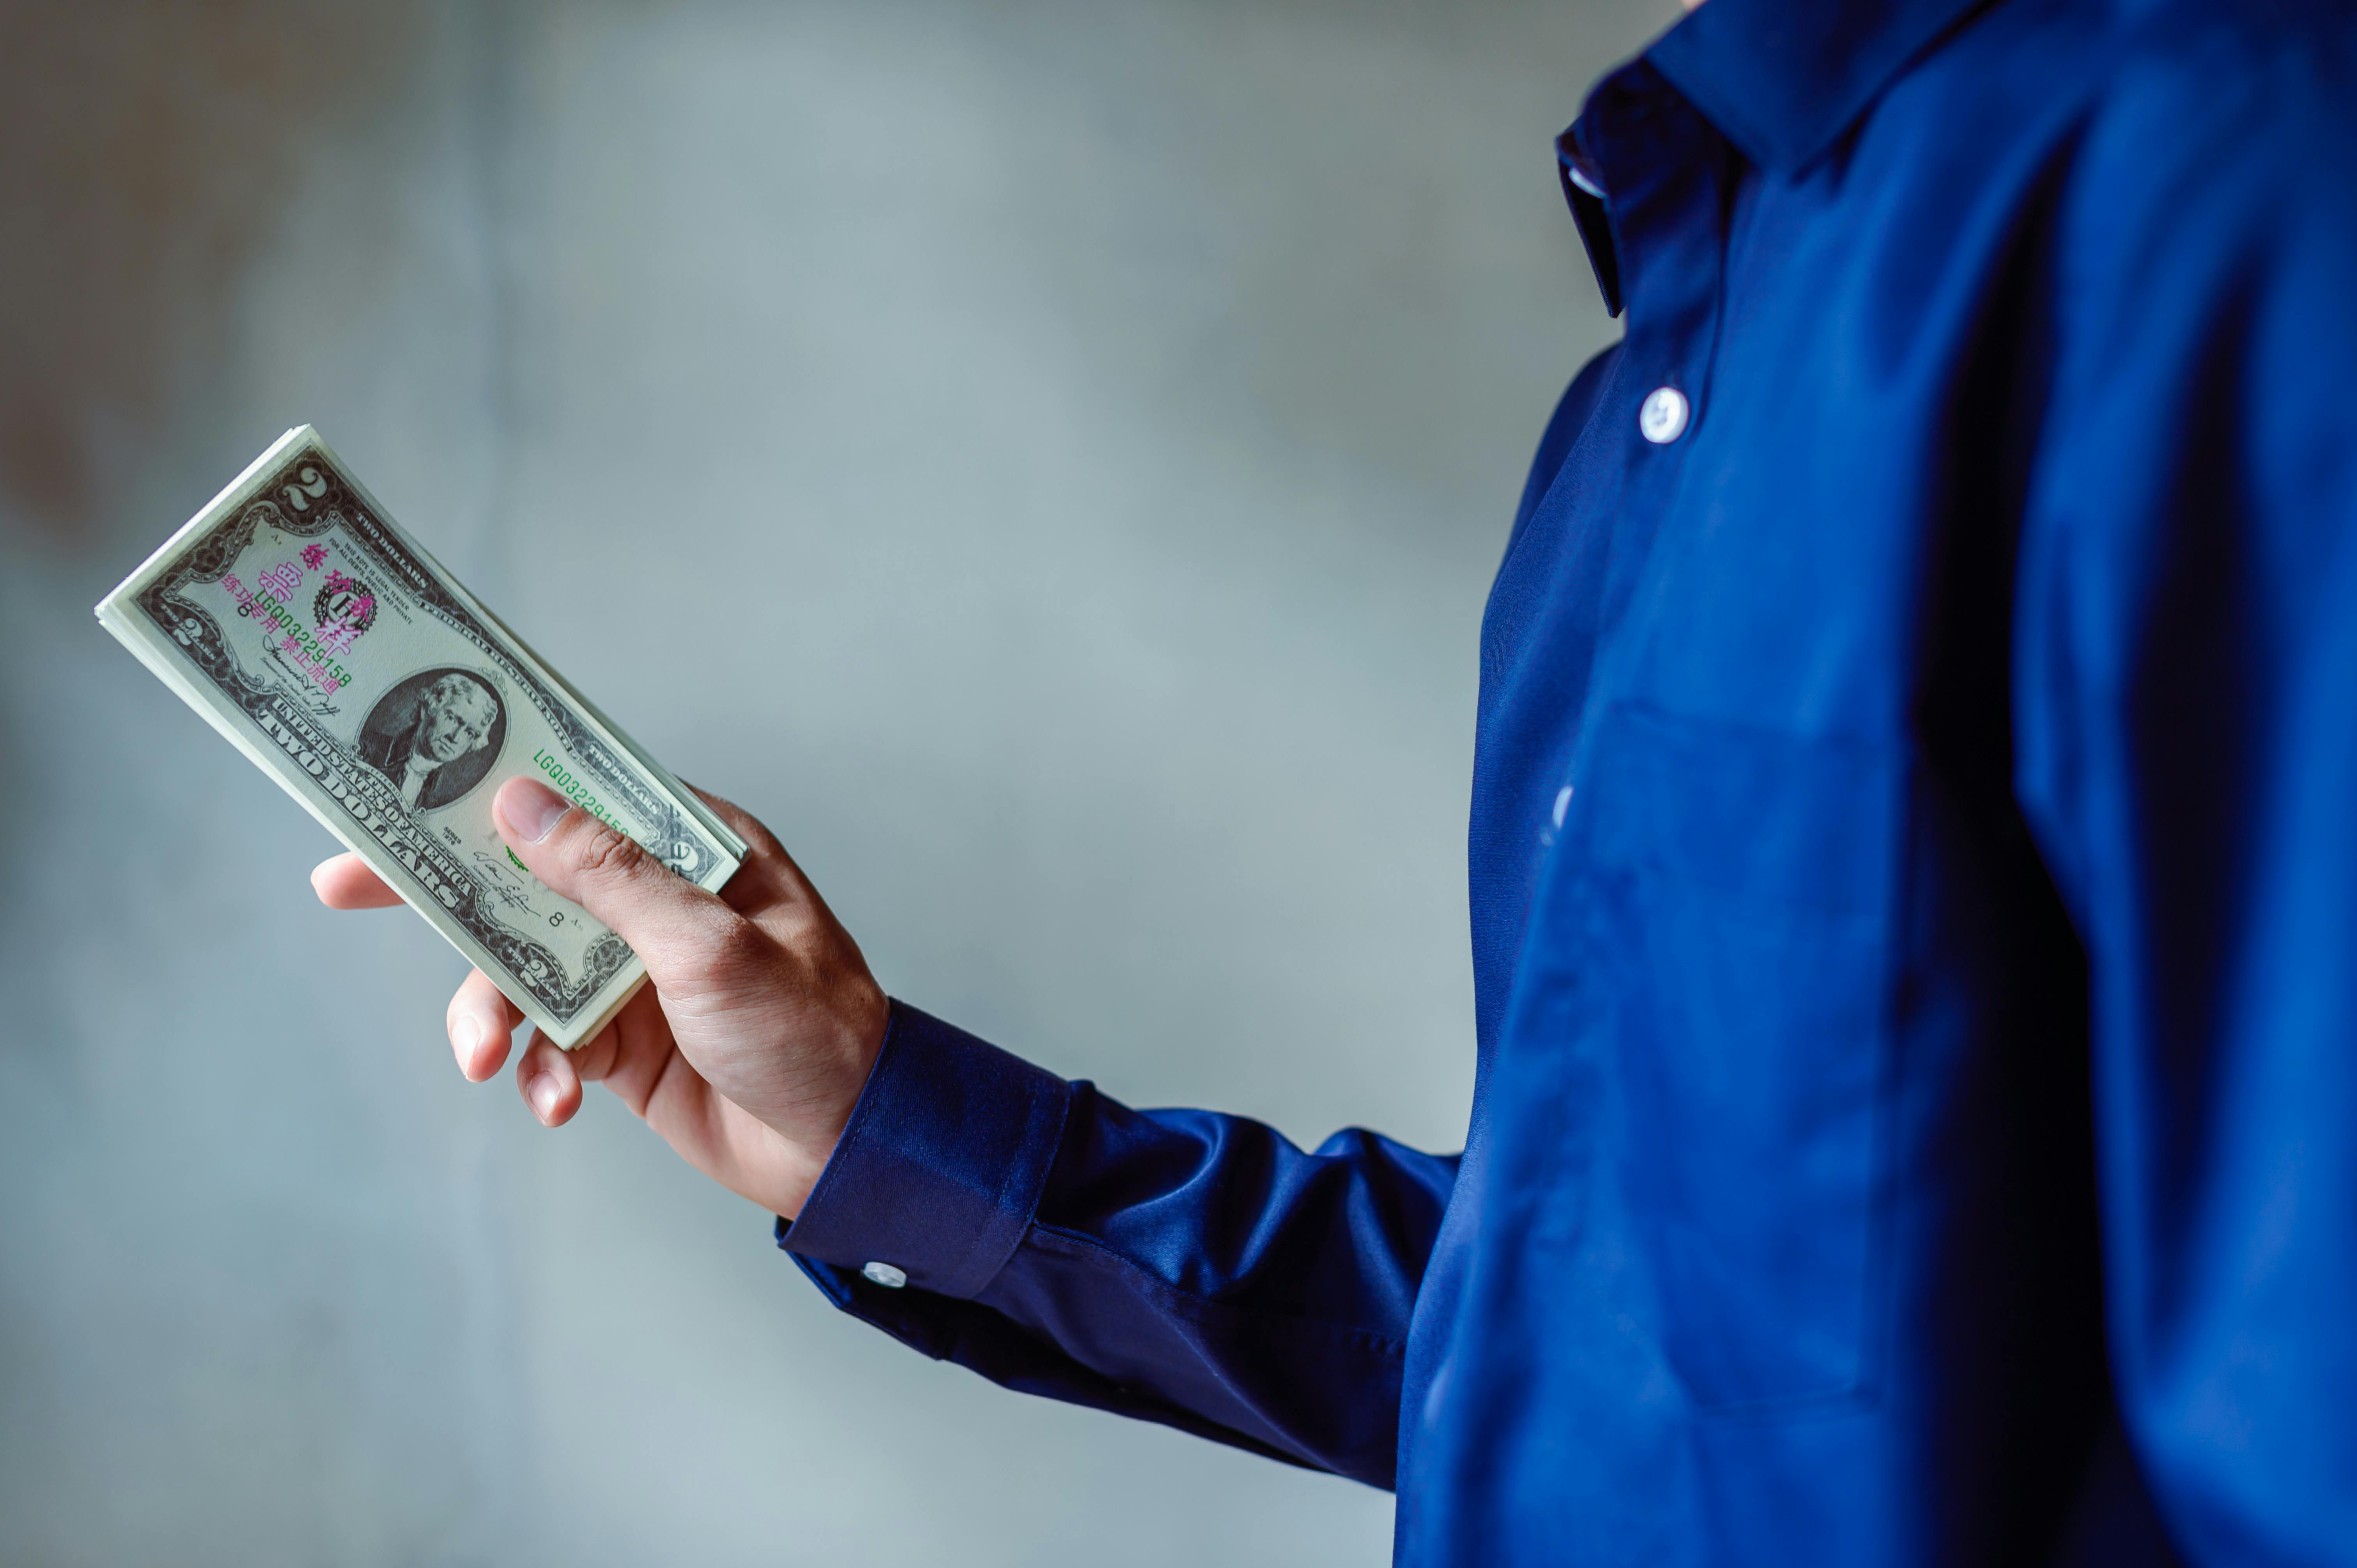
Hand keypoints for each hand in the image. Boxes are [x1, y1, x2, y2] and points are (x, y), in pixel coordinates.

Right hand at [309, 778, 888, 1218]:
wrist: (849, 1150)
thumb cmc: (812, 1034)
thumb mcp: (713, 948)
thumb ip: (613, 879)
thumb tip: (522, 805)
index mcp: (697, 849)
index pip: (578, 796)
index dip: (489, 787)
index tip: (399, 785)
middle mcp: (661, 899)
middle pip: (528, 877)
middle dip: (444, 893)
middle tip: (342, 886)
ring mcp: (637, 970)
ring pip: (523, 969)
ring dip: (492, 1013)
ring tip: (488, 1060)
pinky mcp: (623, 1040)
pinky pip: (549, 1041)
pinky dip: (540, 1071)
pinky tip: (555, 1103)